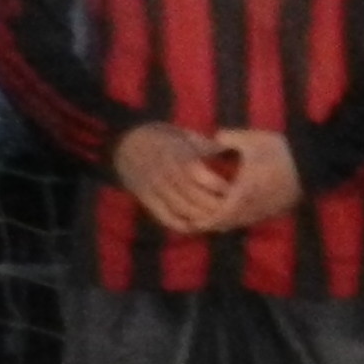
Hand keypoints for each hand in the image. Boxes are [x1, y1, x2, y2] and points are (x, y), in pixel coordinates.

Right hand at [110, 122, 232, 235]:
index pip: (198, 174)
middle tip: (234, 210)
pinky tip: (200, 225)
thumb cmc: (169, 141)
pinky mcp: (146, 200)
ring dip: (203, 218)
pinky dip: (184, 225)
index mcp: (176, 155)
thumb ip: (209, 146)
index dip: (217, 184)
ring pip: (181, 210)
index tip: (234, 189)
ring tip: (222, 220)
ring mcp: (153, 188)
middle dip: (214, 205)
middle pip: (191, 196)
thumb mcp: (187, 138)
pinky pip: (166, 218)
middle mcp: (164, 173)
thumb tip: (234, 148)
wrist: (129, 145)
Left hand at [195, 130, 303, 232]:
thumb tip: (213, 138)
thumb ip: (227, 138)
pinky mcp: (276, 210)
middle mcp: (253, 207)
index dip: (202, 222)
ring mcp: (266, 211)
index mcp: (243, 193)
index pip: (218, 216)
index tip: (189, 221)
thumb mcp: (251, 139)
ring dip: (225, 221)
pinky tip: (235, 209)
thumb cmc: (281, 152)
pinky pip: (252, 219)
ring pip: (240, 223)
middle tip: (195, 220)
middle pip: (227, 224)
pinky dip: (239, 217)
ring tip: (213, 215)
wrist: (314, 163)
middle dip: (211, 223)